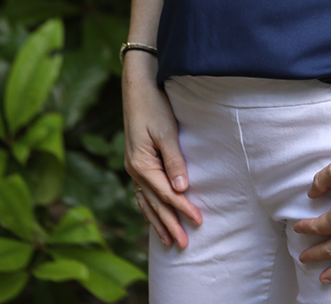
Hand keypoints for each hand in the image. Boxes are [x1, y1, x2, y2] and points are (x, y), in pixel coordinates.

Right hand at [123, 65, 201, 248]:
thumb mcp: (166, 131)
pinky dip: (147, 207)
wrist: (136, 87)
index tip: (198, 221)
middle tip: (184, 244)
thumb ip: (174, 160)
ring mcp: (132, 166)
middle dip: (170, 224)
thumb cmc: (154, 105)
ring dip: (157, 221)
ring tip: (168, 240)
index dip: (182, 209)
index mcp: (141, 164)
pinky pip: (141, 192)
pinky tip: (151, 215)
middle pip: (154, 203)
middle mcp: (134, 169)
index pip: (166, 194)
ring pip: (146, 201)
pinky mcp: (135, 160)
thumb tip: (181, 189)